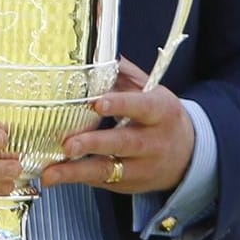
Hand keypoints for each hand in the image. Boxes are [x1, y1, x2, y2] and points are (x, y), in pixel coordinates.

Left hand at [40, 58, 193, 194]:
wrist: (187, 156)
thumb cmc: (161, 118)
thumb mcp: (152, 92)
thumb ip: (125, 75)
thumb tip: (96, 54)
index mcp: (161, 111)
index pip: (141, 107)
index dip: (120, 105)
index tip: (97, 104)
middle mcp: (153, 141)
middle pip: (123, 142)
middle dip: (94, 144)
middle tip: (68, 144)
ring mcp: (142, 166)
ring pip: (109, 170)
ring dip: (77, 171)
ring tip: (51, 173)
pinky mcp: (129, 185)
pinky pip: (102, 182)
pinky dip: (78, 178)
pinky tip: (56, 176)